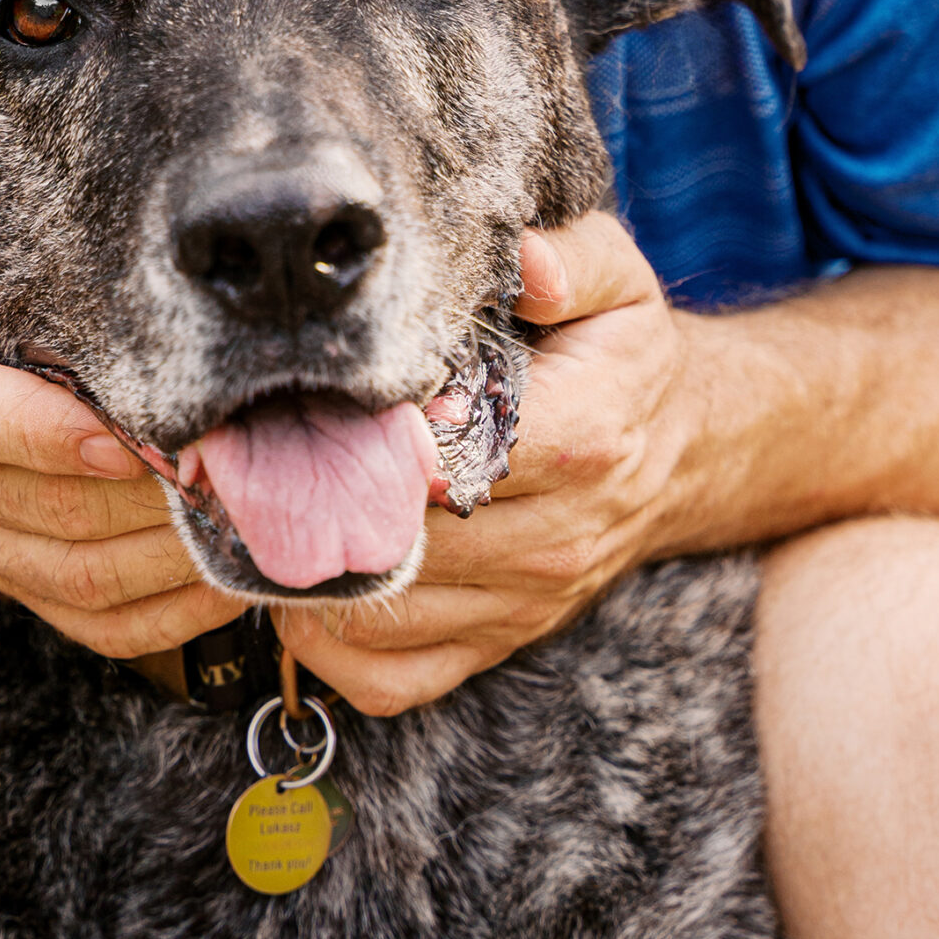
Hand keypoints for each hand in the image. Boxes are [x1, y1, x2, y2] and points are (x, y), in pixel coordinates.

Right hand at [0, 160, 240, 654]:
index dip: (44, 432)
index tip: (129, 433)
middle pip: (44, 507)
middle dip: (145, 495)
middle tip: (237, 464)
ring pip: (79, 574)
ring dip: (171, 556)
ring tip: (253, 515)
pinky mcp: (14, 578)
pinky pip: (97, 622)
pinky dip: (172, 614)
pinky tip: (235, 577)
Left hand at [277, 211, 699, 715]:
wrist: (682, 449)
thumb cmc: (620, 352)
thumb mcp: (617, 282)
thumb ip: (569, 260)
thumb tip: (523, 261)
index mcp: (580, 436)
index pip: (458, 453)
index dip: (380, 434)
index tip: (322, 401)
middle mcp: (556, 533)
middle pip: (406, 541)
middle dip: (321, 504)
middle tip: (256, 462)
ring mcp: (526, 600)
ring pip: (386, 618)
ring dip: (310, 576)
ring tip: (266, 516)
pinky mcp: (500, 644)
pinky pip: (392, 678)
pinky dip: (330, 647)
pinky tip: (303, 585)